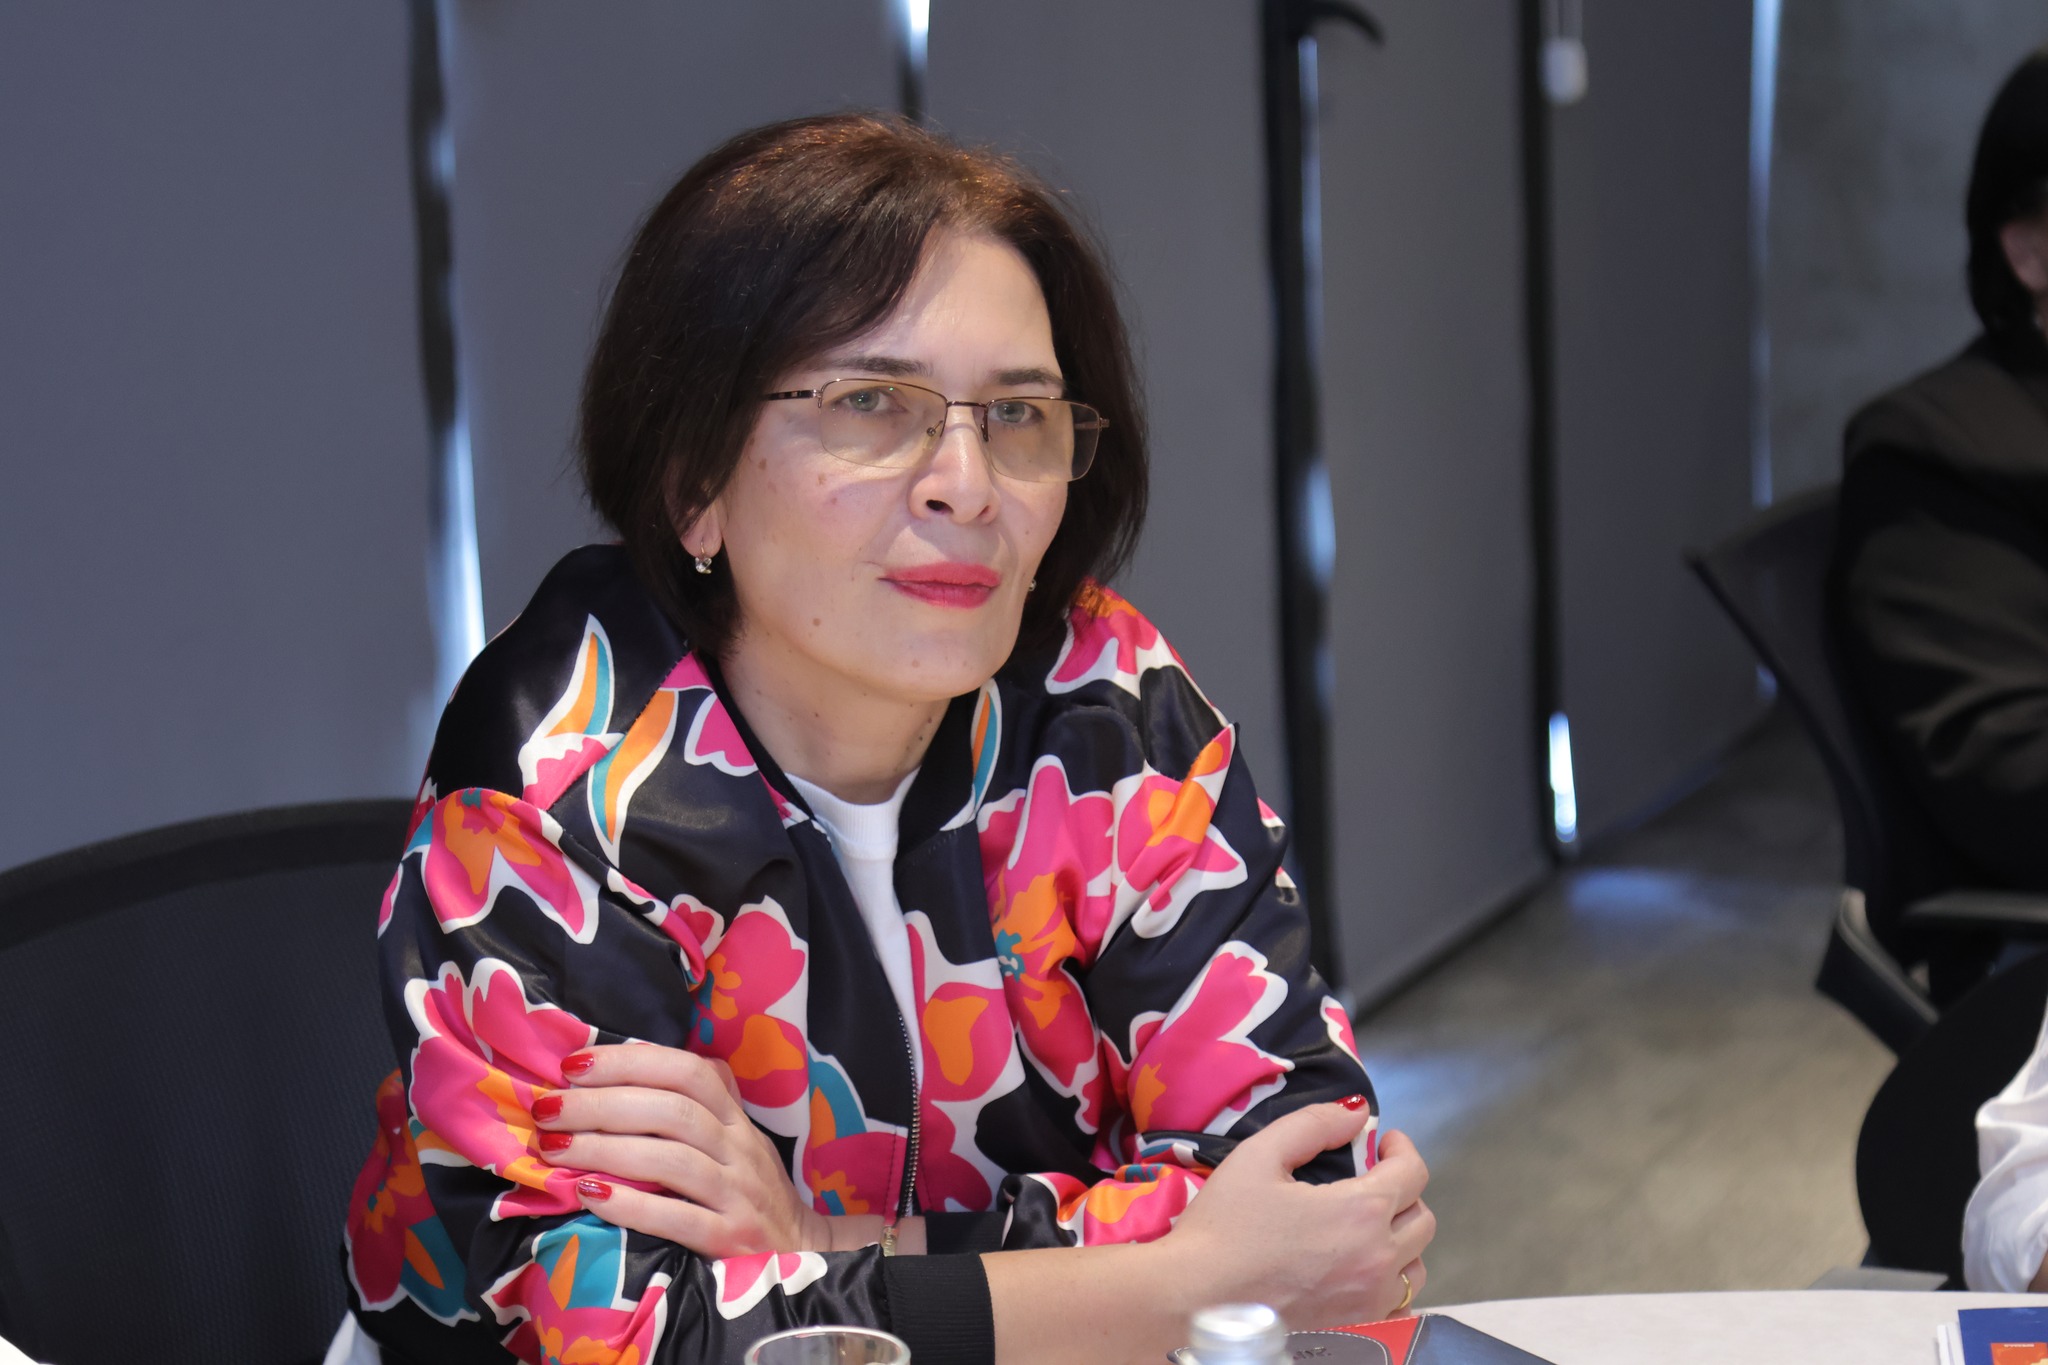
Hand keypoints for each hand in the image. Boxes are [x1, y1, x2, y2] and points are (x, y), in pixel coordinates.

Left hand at [533, 1042, 832, 1257]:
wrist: (800, 1251)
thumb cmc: (749, 1189)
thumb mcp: (736, 1137)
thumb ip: (701, 1100)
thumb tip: (635, 1060)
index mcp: (735, 1118)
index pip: (687, 1071)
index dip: (629, 1062)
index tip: (574, 1065)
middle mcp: (740, 1149)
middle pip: (672, 1111)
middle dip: (601, 1104)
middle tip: (548, 1108)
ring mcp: (737, 1194)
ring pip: (671, 1159)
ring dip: (605, 1149)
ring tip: (554, 1148)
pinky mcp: (730, 1239)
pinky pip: (676, 1218)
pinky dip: (630, 1203)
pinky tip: (589, 1195)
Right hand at [1159, 1100, 1432, 1325]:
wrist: (1195, 1296)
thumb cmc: (1223, 1226)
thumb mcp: (1259, 1155)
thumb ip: (1313, 1125)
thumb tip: (1356, 1113)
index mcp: (1360, 1211)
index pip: (1413, 1173)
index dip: (1401, 1149)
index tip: (1383, 1141)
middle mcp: (1377, 1258)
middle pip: (1423, 1219)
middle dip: (1404, 1191)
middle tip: (1371, 1179)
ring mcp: (1369, 1299)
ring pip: (1416, 1265)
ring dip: (1402, 1238)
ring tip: (1367, 1225)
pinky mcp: (1356, 1326)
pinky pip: (1399, 1303)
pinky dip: (1390, 1281)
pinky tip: (1360, 1268)